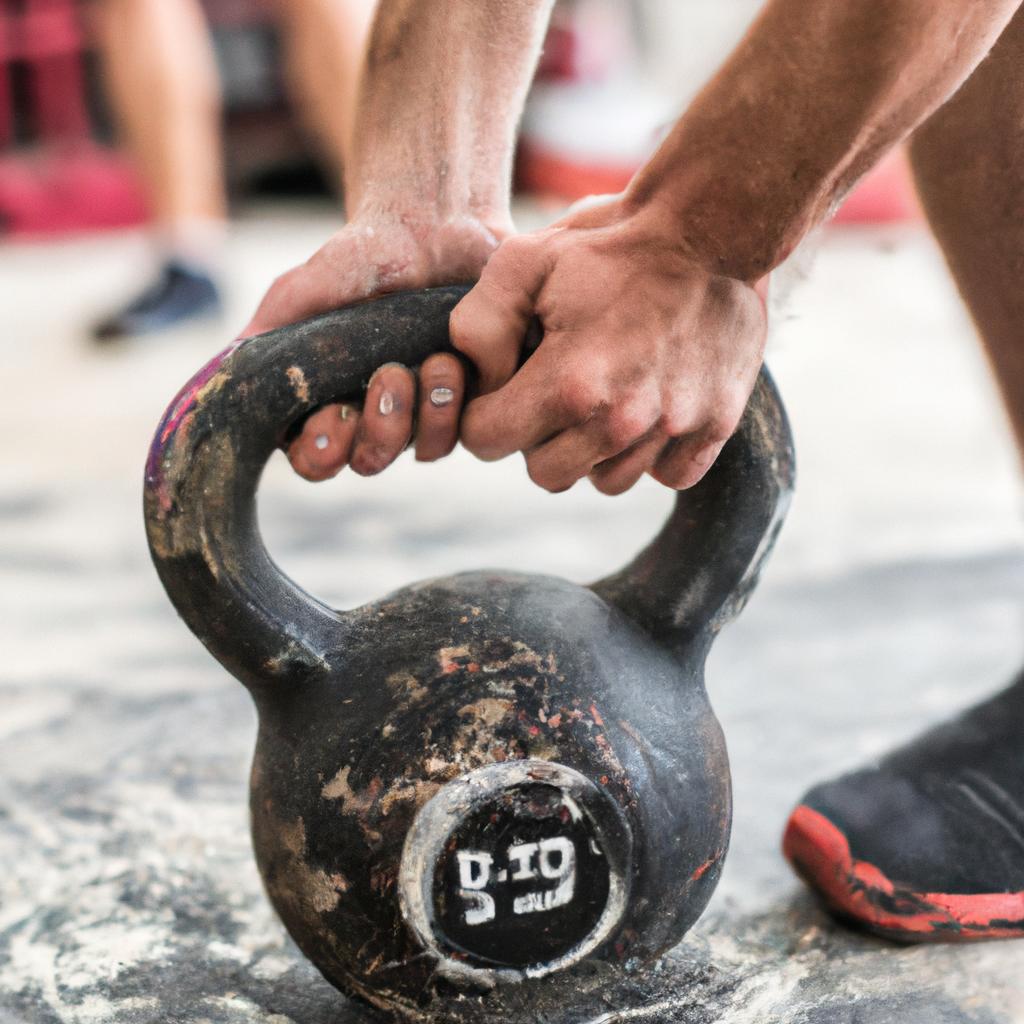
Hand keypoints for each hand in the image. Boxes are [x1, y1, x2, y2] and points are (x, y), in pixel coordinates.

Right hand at [241, 211, 507, 480]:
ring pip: (423, 450)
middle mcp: (374, 415)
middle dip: (380, 431)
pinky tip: (455, 360)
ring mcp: (423, 410)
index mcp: (325, 402)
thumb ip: (263, 340)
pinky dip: (457, 403)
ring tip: (433, 363)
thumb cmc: (356, 259)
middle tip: (389, 377)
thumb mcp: (299, 294)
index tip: (333, 420)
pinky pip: (467, 429)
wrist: (428, 226)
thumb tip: (220, 384)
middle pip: (371, 460)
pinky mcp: (469, 396)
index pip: (314, 459)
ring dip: (424, 414)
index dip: (322, 454)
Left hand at [449, 196, 767, 493]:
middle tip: (559, 386)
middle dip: (538, 436)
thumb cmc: (613, 244)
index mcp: (568, 384)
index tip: (506, 387)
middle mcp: (620, 420)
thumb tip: (474, 381)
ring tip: (609, 391)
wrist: (713, 227)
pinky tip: (651, 405)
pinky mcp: (714, 428)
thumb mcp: (524, 260)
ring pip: (605, 481)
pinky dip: (654, 453)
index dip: (485, 413)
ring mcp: (672, 428)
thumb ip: (478, 326)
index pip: (486, 442)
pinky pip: (667, 476)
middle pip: (544, 473)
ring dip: (596, 448)